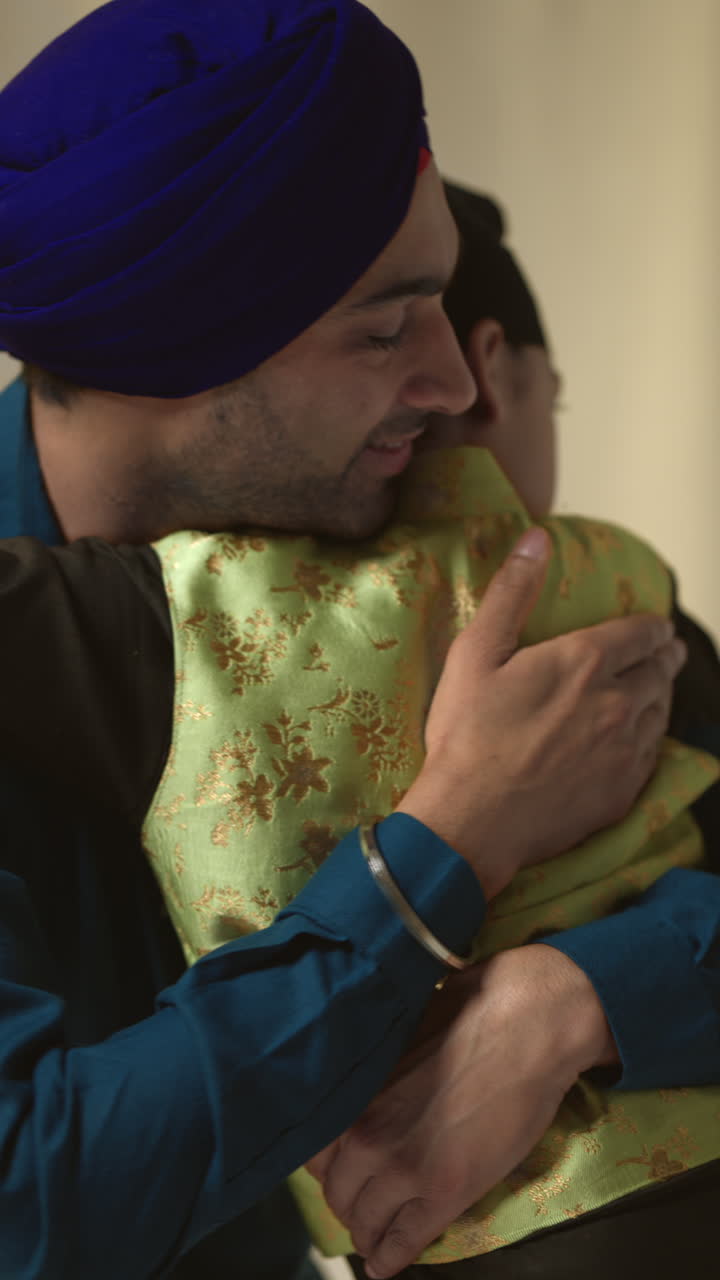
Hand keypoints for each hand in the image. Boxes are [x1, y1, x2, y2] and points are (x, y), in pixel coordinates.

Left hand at [307, 945, 615, 1277]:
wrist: (529, 1026)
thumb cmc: (470, 1011)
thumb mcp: (400, 1031)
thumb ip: (374, 1071)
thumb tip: (363, 1086)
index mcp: (354, 1090)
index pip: (315, 1151)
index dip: (329, 1166)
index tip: (341, 1170)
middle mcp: (367, 1133)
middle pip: (337, 1191)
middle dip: (349, 1201)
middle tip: (364, 1203)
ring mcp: (404, 1167)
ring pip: (364, 1222)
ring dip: (368, 1233)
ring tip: (374, 1237)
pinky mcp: (445, 1191)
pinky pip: (404, 1241)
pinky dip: (391, 1258)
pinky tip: (385, 1264)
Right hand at [398, 527, 684, 896]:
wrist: (473, 820)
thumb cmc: (467, 734)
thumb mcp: (476, 653)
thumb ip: (511, 593)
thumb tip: (537, 539)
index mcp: (585, 661)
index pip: (642, 632)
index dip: (651, 626)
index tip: (654, 626)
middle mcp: (618, 702)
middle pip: (660, 671)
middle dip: (665, 656)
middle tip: (665, 652)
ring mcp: (625, 751)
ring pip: (661, 713)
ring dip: (660, 696)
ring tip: (653, 691)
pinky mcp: (622, 791)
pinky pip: (652, 756)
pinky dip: (650, 739)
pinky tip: (637, 739)